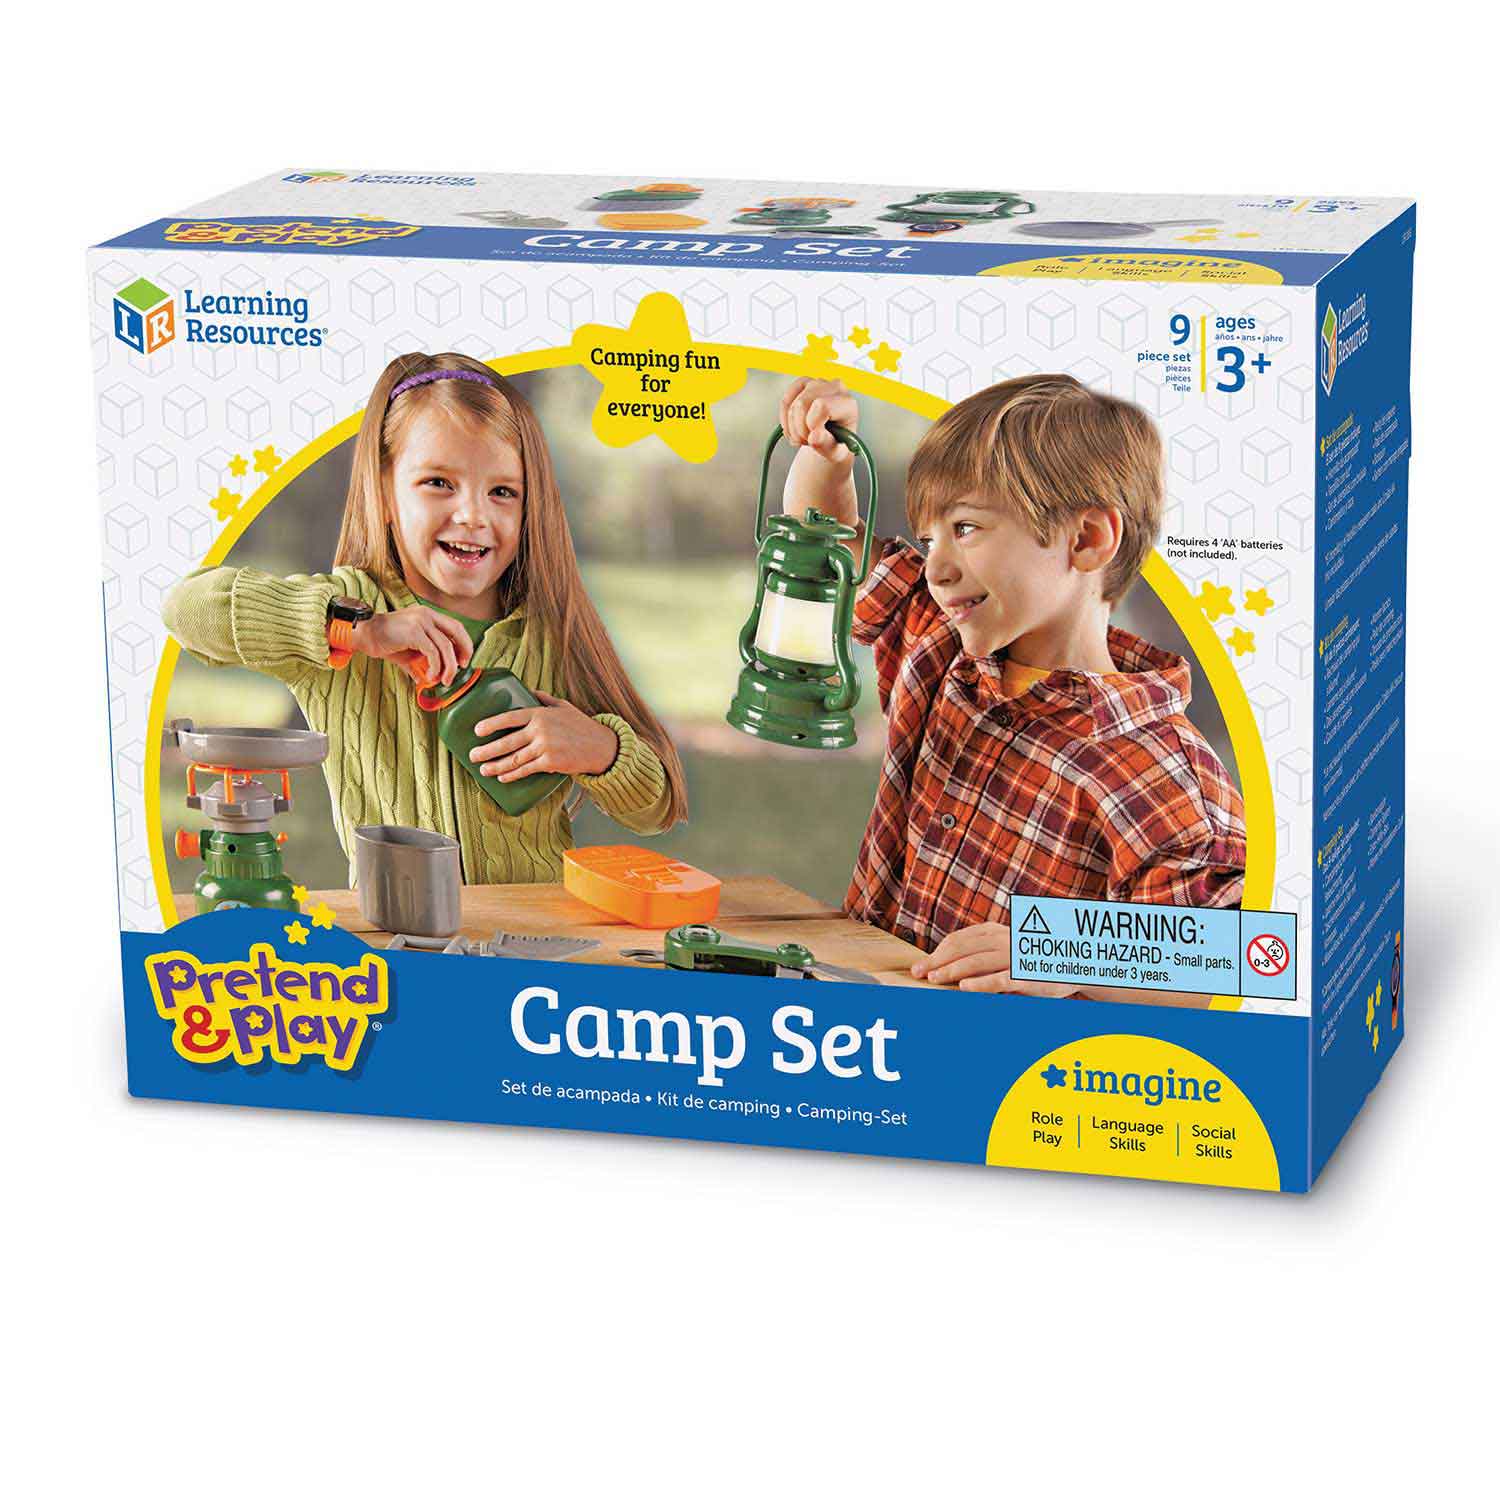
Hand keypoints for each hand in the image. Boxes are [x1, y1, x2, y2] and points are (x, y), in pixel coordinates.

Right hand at [353, 606, 471, 686]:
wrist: (364, 635)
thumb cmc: (384, 642)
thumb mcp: (409, 651)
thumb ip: (422, 661)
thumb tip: (426, 680)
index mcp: (427, 615)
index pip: (455, 626)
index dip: (463, 643)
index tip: (463, 660)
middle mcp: (426, 614)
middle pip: (457, 631)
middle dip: (464, 651)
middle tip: (461, 668)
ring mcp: (421, 621)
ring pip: (446, 646)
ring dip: (448, 667)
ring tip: (444, 680)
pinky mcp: (414, 632)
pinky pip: (433, 652)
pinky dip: (435, 667)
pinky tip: (430, 676)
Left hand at [468, 691, 618, 780]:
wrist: (601, 746)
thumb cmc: (581, 726)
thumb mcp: (563, 706)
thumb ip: (544, 699)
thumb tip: (528, 691)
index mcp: (540, 714)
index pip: (510, 717)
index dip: (492, 724)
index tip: (477, 731)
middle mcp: (540, 730)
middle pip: (507, 741)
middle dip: (487, 750)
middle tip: (472, 755)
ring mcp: (545, 747)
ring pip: (514, 759)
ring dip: (496, 766)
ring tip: (483, 769)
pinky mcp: (551, 763)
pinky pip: (526, 770)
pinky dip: (512, 775)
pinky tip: (502, 777)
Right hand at [780, 377, 857, 459]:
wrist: (830, 439)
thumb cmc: (835, 444)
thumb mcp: (833, 451)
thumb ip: (825, 445)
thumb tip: (814, 437)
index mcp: (847, 403)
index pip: (822, 406)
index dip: (812, 425)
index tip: (814, 438)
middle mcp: (835, 388)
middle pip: (802, 403)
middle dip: (799, 428)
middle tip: (807, 440)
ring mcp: (818, 383)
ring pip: (792, 404)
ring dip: (792, 427)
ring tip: (802, 436)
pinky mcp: (804, 384)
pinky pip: (785, 401)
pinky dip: (785, 419)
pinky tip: (793, 429)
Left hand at [912, 921, 1077, 996]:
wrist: (1078, 961)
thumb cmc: (1034, 958)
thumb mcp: (1007, 947)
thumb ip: (982, 951)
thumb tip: (948, 964)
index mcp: (996, 931)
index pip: (959, 939)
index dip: (937, 952)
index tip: (920, 965)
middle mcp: (1004, 938)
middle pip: (962, 949)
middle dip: (937, 962)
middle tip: (918, 974)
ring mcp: (1016, 955)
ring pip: (977, 962)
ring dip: (952, 971)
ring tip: (933, 980)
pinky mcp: (1028, 974)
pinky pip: (1000, 979)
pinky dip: (981, 984)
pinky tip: (964, 989)